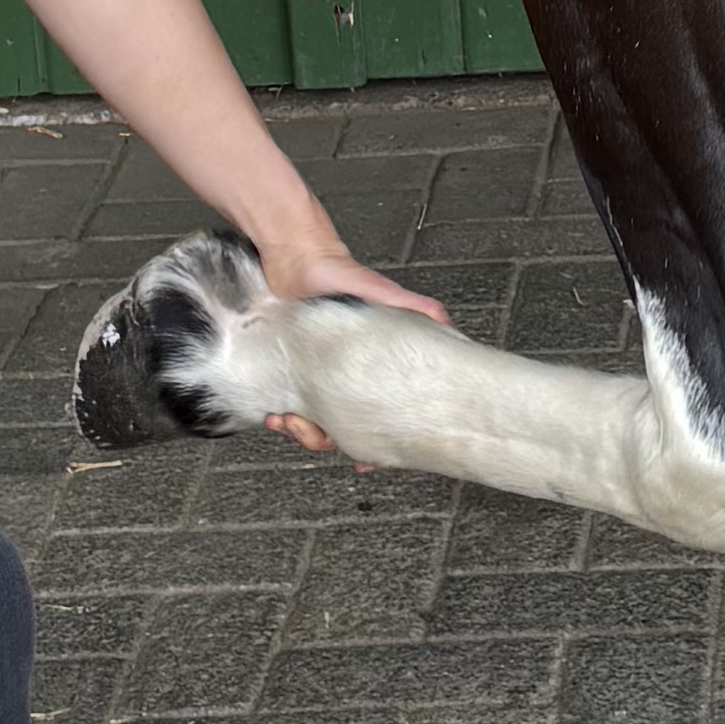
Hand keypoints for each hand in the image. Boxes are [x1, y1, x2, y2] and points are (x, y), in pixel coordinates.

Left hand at [251, 224, 450, 460]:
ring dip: (302, 433)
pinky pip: (289, 409)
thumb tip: (448, 327)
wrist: (295, 259)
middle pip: (346, 430)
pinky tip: (276, 415)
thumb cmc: (341, 274)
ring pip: (315, 425)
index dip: (380, 445)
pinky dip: (282, 419)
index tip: (370, 464)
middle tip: (319, 434)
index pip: (384, 415)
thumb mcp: (384, 294)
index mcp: (376, 370)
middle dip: (330, 441)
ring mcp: (319, 378)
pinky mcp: (290, 373)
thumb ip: (416, 310)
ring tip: (290, 423)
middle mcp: (350, 378)